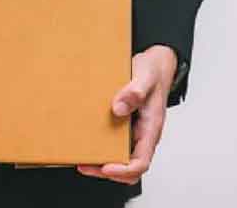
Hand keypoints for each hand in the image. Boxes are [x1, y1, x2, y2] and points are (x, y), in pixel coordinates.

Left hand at [77, 45, 177, 184]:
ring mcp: (135, 131)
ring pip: (121, 157)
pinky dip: (101, 147)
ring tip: (80, 157)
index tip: (105, 167)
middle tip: (84, 165)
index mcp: (151, 128)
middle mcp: (143, 134)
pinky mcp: (125, 125)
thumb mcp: (145, 76)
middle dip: (107, 170)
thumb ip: (135, 92)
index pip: (141, 162)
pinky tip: (85, 140)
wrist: (155, 64)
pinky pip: (114, 143)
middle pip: (129, 166)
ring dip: (102, 161)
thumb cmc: (153, 71)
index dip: (123, 170)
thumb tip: (119, 109)